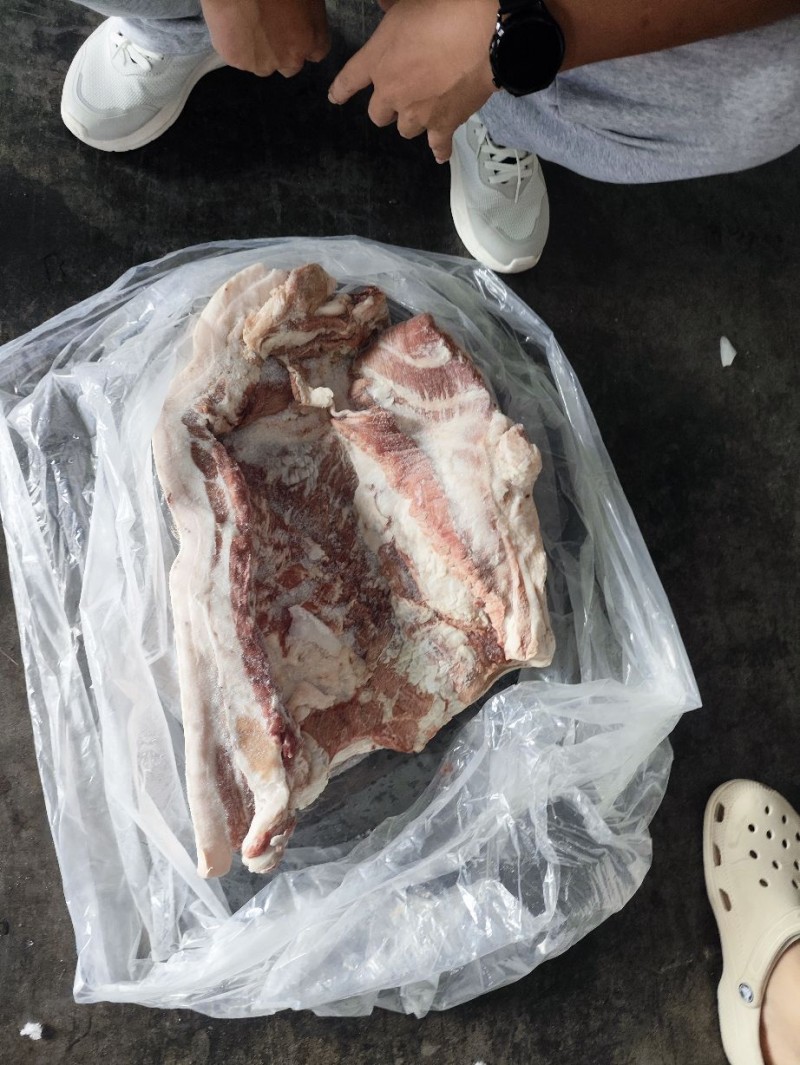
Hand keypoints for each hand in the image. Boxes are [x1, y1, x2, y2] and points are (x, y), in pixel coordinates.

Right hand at [201, 0, 329, 76]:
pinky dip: (235, 45)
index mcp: (312, 39)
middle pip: (290, 65)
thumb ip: (309, 13)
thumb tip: (303, 16)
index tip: (296, 29)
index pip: (317, 53)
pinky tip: (232, 23)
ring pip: (262, 63)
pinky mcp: (237, 60)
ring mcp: (262, 63)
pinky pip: (238, 56)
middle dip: (283, 51)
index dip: (306, 40)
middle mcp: (290, 59)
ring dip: (258, 50)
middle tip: (269, 24)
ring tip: (248, 22)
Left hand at [328, 0, 497, 161]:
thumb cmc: (442, 9)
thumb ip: (389, 9)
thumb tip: (384, 5)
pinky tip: (439, 152)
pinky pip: (437, 144)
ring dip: (411, 120)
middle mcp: (391, 93)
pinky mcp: (444, 125)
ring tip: (423, 110)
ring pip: (406, 129)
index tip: (335, 97)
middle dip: (386, 106)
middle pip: (378, 114)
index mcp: (377, 61)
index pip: (349, 80)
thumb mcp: (405, 2)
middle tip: (400, 94)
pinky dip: (439, 148)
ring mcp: (417, 113)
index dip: (341, 90)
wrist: (483, 32)